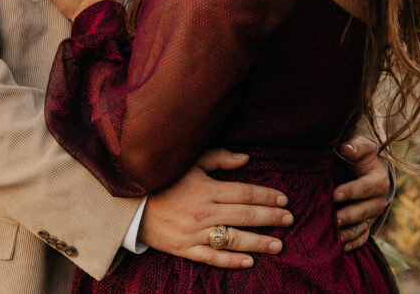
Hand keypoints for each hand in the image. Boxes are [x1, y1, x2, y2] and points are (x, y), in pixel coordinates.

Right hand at [139, 149, 291, 268]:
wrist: (129, 203)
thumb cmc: (162, 179)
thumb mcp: (189, 162)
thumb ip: (218, 158)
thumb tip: (246, 159)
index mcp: (205, 188)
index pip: (245, 192)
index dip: (267, 196)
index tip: (284, 198)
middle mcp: (203, 211)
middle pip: (245, 216)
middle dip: (271, 218)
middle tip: (290, 219)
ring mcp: (194, 233)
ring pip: (234, 240)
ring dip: (260, 242)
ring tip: (279, 244)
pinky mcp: (184, 248)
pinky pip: (212, 258)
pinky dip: (232, 261)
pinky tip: (250, 261)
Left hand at [333, 136, 390, 250]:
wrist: (363, 170)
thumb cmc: (359, 156)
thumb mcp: (361, 147)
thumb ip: (355, 146)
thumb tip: (346, 148)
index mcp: (379, 180)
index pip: (366, 187)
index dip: (351, 191)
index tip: (335, 194)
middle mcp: (379, 201)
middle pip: (365, 211)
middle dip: (349, 215)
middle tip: (333, 219)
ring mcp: (372, 215)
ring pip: (363, 227)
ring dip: (348, 233)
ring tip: (333, 237)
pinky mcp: (366, 225)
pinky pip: (361, 238)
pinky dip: (351, 244)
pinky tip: (338, 248)